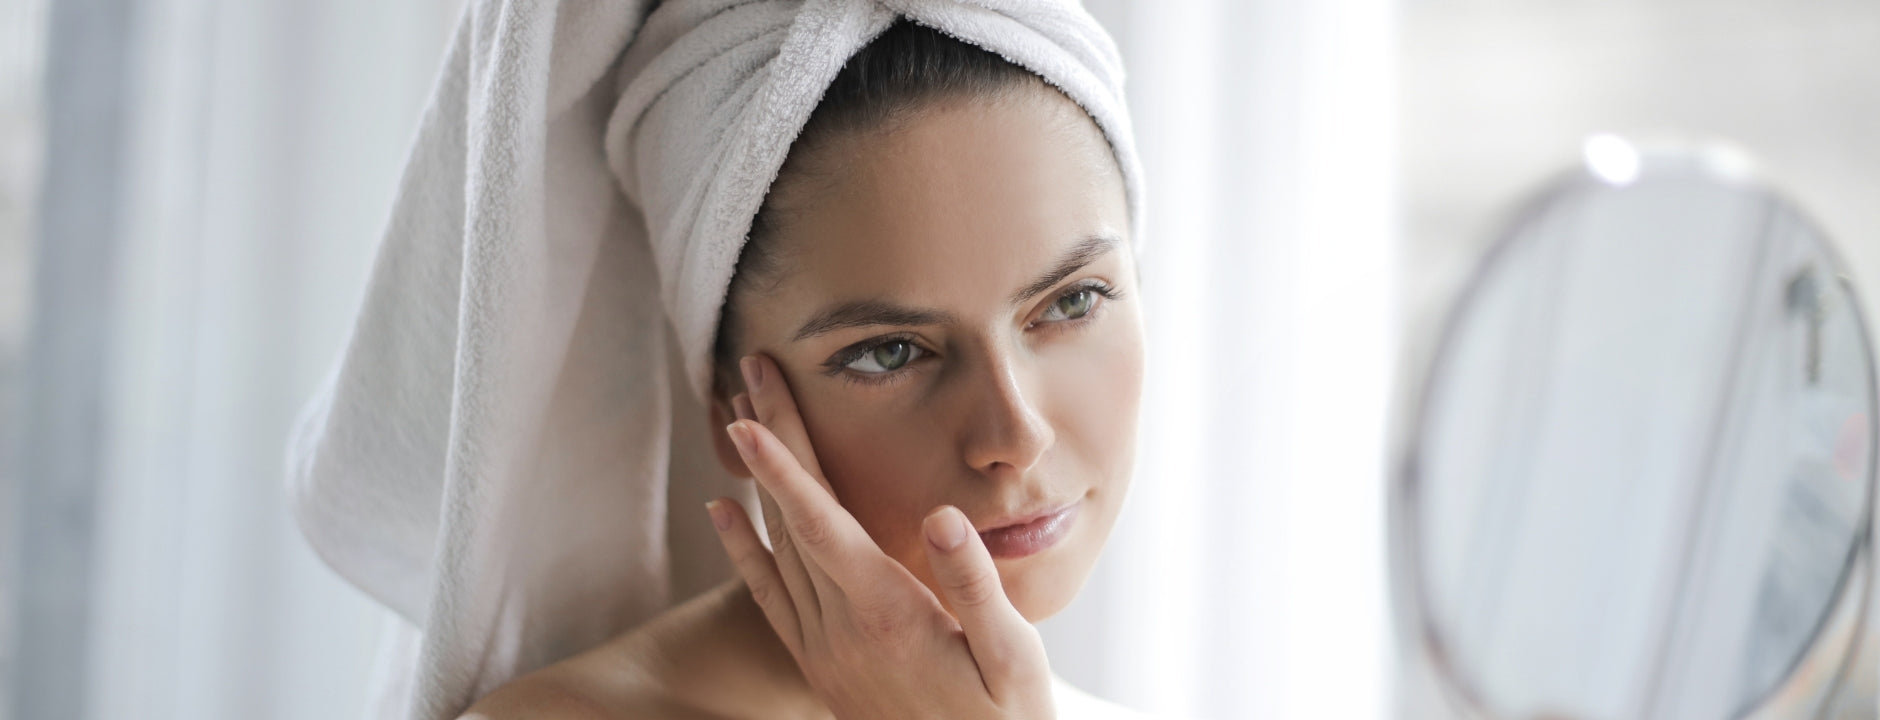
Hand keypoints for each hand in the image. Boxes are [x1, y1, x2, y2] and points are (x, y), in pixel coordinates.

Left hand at [705, 353, 1055, 719]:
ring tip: (737, 417)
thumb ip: (976, 589)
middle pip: (790, 520)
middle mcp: (841, 628)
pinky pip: (768, 598)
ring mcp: (824, 648)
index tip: (750, 419)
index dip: (785, 468)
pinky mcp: (820, 664)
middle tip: (748, 373)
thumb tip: (943, 516)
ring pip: (773, 550)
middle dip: (769, 443)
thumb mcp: (1013, 659)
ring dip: (752, 482)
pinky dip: (742, 551)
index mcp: (887, 614)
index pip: (822, 527)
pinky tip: (722, 515)